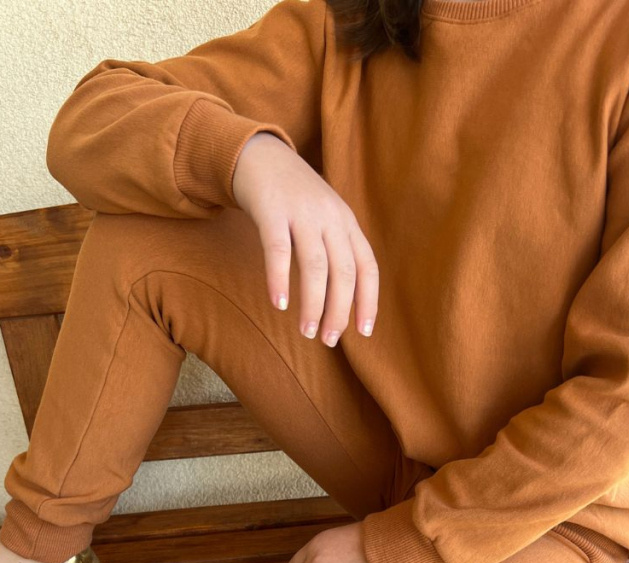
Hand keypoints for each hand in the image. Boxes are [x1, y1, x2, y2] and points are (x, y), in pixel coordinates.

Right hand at [232, 131, 378, 346]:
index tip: (363, 332)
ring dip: (313, 304)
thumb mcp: (324, 219)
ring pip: (316, 266)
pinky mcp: (272, 210)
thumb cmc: (293, 200)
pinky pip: (278, 250)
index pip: (367, 268)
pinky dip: (280, 279)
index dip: (368, 302)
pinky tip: (279, 304)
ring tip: (307, 332)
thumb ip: (336, 251)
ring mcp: (302, 212)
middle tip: (329, 340)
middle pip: (344, 272)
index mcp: (347, 223)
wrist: (259, 155)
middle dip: (339, 311)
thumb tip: (342, 303)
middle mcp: (330, 217)